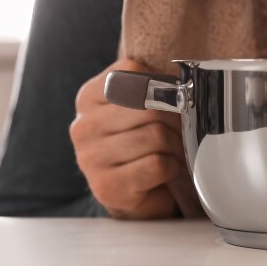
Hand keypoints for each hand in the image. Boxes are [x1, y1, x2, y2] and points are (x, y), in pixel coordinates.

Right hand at [69, 59, 186, 218]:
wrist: (136, 193)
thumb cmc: (142, 142)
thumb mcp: (140, 106)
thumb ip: (152, 86)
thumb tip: (183, 84)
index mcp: (88, 97)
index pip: (132, 72)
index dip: (162, 86)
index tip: (169, 101)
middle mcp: (83, 126)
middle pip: (149, 107)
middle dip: (174, 121)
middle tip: (177, 132)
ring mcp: (91, 158)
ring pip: (155, 136)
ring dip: (174, 146)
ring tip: (169, 152)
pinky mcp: (107, 186)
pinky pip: (157, 164)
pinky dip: (172, 167)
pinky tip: (164, 170)